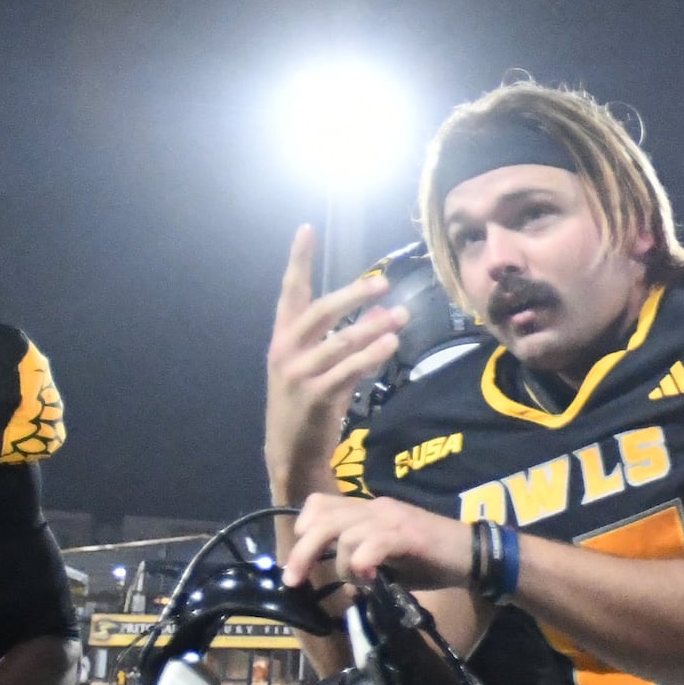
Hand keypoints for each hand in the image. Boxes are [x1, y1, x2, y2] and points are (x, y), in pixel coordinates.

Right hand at [265, 226, 405, 508]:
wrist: (291, 454)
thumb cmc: (308, 405)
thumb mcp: (320, 367)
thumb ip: (346, 338)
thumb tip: (383, 312)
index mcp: (283, 338)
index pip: (290, 292)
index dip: (298, 260)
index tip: (306, 229)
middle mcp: (285, 351)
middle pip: (320, 312)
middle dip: (352, 295)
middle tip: (382, 282)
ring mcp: (297, 375)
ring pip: (339, 342)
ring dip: (372, 328)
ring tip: (400, 315)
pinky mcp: (314, 398)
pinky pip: (347, 370)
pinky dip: (369, 356)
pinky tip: (389, 344)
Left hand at [280, 491, 472, 597]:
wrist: (474, 555)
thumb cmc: (432, 560)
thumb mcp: (389, 561)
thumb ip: (364, 564)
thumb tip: (344, 584)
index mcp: (370, 510)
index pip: (322, 503)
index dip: (304, 526)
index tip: (297, 557)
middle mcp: (376, 508)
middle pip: (324, 519)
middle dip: (303, 551)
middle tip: (293, 580)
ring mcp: (392, 519)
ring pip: (345, 534)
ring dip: (341, 565)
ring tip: (355, 583)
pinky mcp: (408, 534)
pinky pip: (373, 543)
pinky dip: (362, 561)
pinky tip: (367, 577)